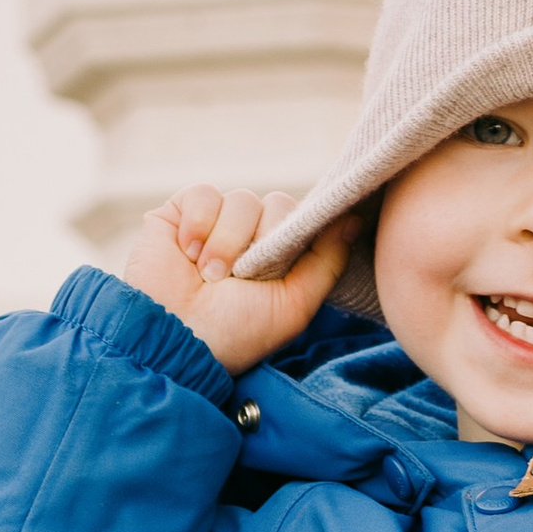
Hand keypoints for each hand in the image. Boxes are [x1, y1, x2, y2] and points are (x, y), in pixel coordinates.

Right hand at [120, 185, 359, 377]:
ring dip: (228, 243)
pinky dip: (198, 225)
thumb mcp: (295, 305)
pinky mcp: (180, 213)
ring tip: (209, 276)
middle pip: (277, 204)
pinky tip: (188, 254)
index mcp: (279, 258)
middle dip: (262, 242)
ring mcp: (216, 223)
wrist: (178, 338)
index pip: (301, 219)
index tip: (277, 266)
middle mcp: (250, 237)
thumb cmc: (237, 332)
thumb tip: (354, 218)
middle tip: (240, 279)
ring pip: (242, 200)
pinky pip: (204, 194)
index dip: (294, 234)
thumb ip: (327, 261)